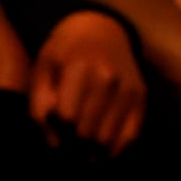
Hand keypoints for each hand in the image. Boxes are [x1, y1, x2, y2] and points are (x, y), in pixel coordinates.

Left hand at [29, 9, 148, 152]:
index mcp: (79, 66)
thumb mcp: (43, 68)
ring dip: (91, 149)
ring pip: (106, 138)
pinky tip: (100, 149)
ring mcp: (127, 87)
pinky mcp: (140, 95)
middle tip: (66, 142)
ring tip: (80, 146)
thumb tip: (55, 139)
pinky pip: (129, 135)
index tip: (52, 130)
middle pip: (86, 131)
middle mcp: (108, 77)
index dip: (55, 130)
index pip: (66, 116)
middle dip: (72, 142)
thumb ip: (40, 102)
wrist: (100, 31)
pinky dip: (114, 149)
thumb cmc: (64, 54)